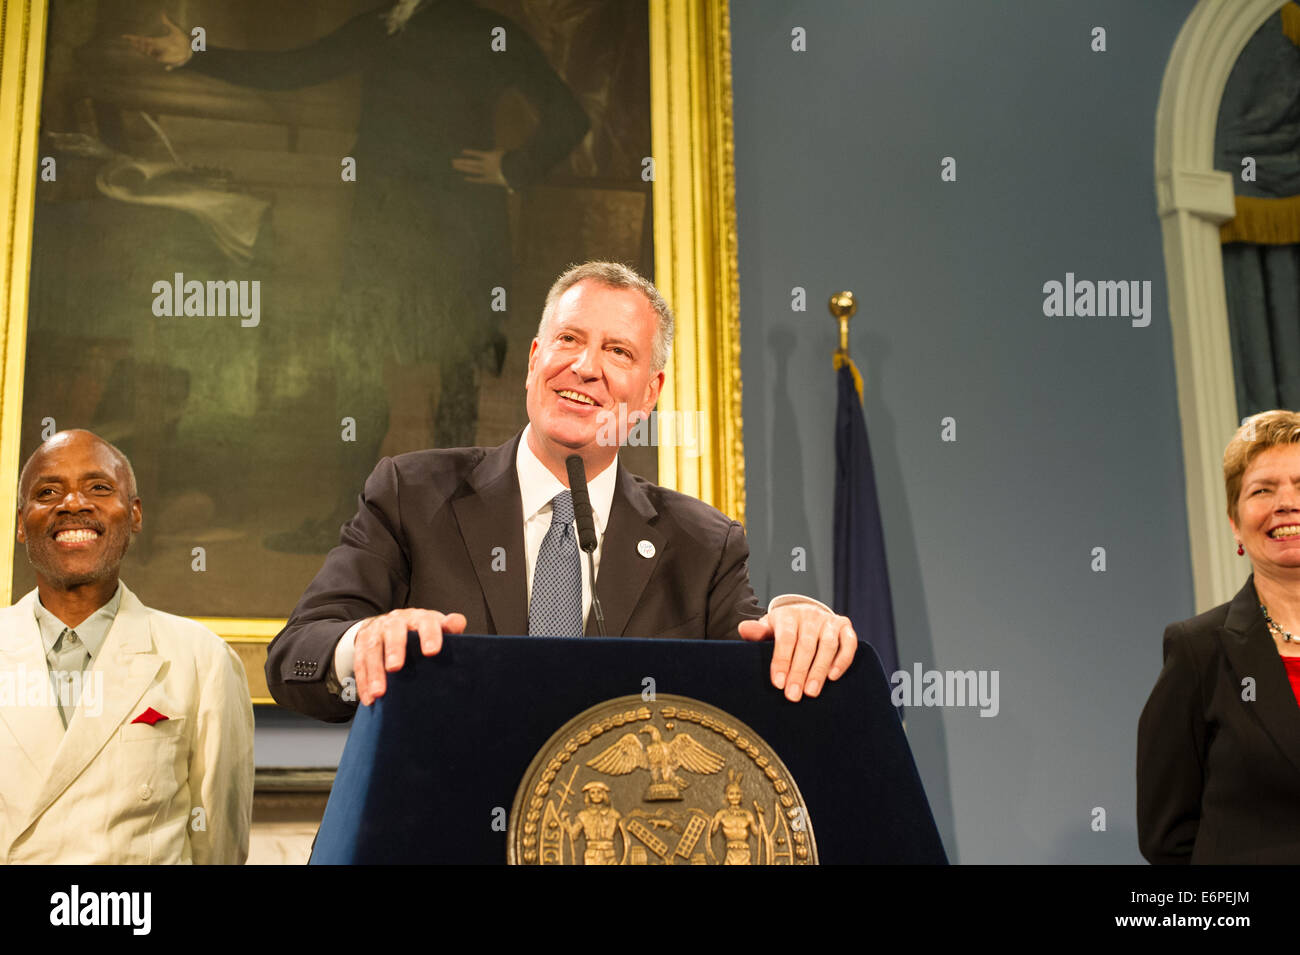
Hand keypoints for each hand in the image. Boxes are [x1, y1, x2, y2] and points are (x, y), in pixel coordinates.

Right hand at [122, 13, 191, 67]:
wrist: (192, 50)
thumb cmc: (184, 40)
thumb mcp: (175, 29)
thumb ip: (168, 22)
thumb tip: (162, 13)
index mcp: (157, 41)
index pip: (142, 39)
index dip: (133, 38)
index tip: (124, 36)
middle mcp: (156, 48)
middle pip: (142, 46)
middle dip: (136, 44)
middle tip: (132, 41)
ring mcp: (160, 54)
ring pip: (147, 52)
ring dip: (143, 49)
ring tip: (142, 44)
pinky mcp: (165, 60)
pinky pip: (156, 58)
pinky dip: (151, 54)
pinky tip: (148, 50)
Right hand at [353, 608, 466, 704]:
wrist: (390, 623)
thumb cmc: (419, 631)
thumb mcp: (435, 627)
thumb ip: (449, 627)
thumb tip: (457, 623)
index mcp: (418, 617)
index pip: (425, 622)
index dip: (429, 635)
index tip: (432, 652)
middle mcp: (395, 621)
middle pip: (393, 631)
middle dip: (394, 649)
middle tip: (395, 668)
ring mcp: (376, 631)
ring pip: (373, 649)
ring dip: (375, 672)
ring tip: (379, 692)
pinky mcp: (362, 643)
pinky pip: (359, 662)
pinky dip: (363, 682)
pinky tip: (369, 698)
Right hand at [451, 148, 507, 186]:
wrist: (511, 168)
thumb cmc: (511, 177)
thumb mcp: (510, 183)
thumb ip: (510, 188)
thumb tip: (512, 192)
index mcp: (490, 179)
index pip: (479, 179)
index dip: (472, 179)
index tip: (465, 178)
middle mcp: (485, 171)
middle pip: (471, 169)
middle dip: (462, 167)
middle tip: (454, 165)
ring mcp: (485, 164)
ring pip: (471, 163)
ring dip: (462, 162)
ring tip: (454, 161)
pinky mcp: (487, 156)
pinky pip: (477, 154)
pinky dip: (470, 152)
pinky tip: (463, 151)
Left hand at [737, 604, 856, 701]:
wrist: (803, 617)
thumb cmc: (782, 630)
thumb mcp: (767, 630)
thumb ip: (757, 632)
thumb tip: (744, 629)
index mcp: (787, 615)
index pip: (786, 638)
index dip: (782, 660)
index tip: (778, 683)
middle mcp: (810, 615)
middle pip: (806, 644)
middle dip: (799, 672)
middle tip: (793, 695)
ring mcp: (829, 620)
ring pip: (828, 645)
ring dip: (819, 670)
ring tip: (811, 692)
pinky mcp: (845, 627)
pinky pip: (849, 643)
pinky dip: (843, 660)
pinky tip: (833, 677)